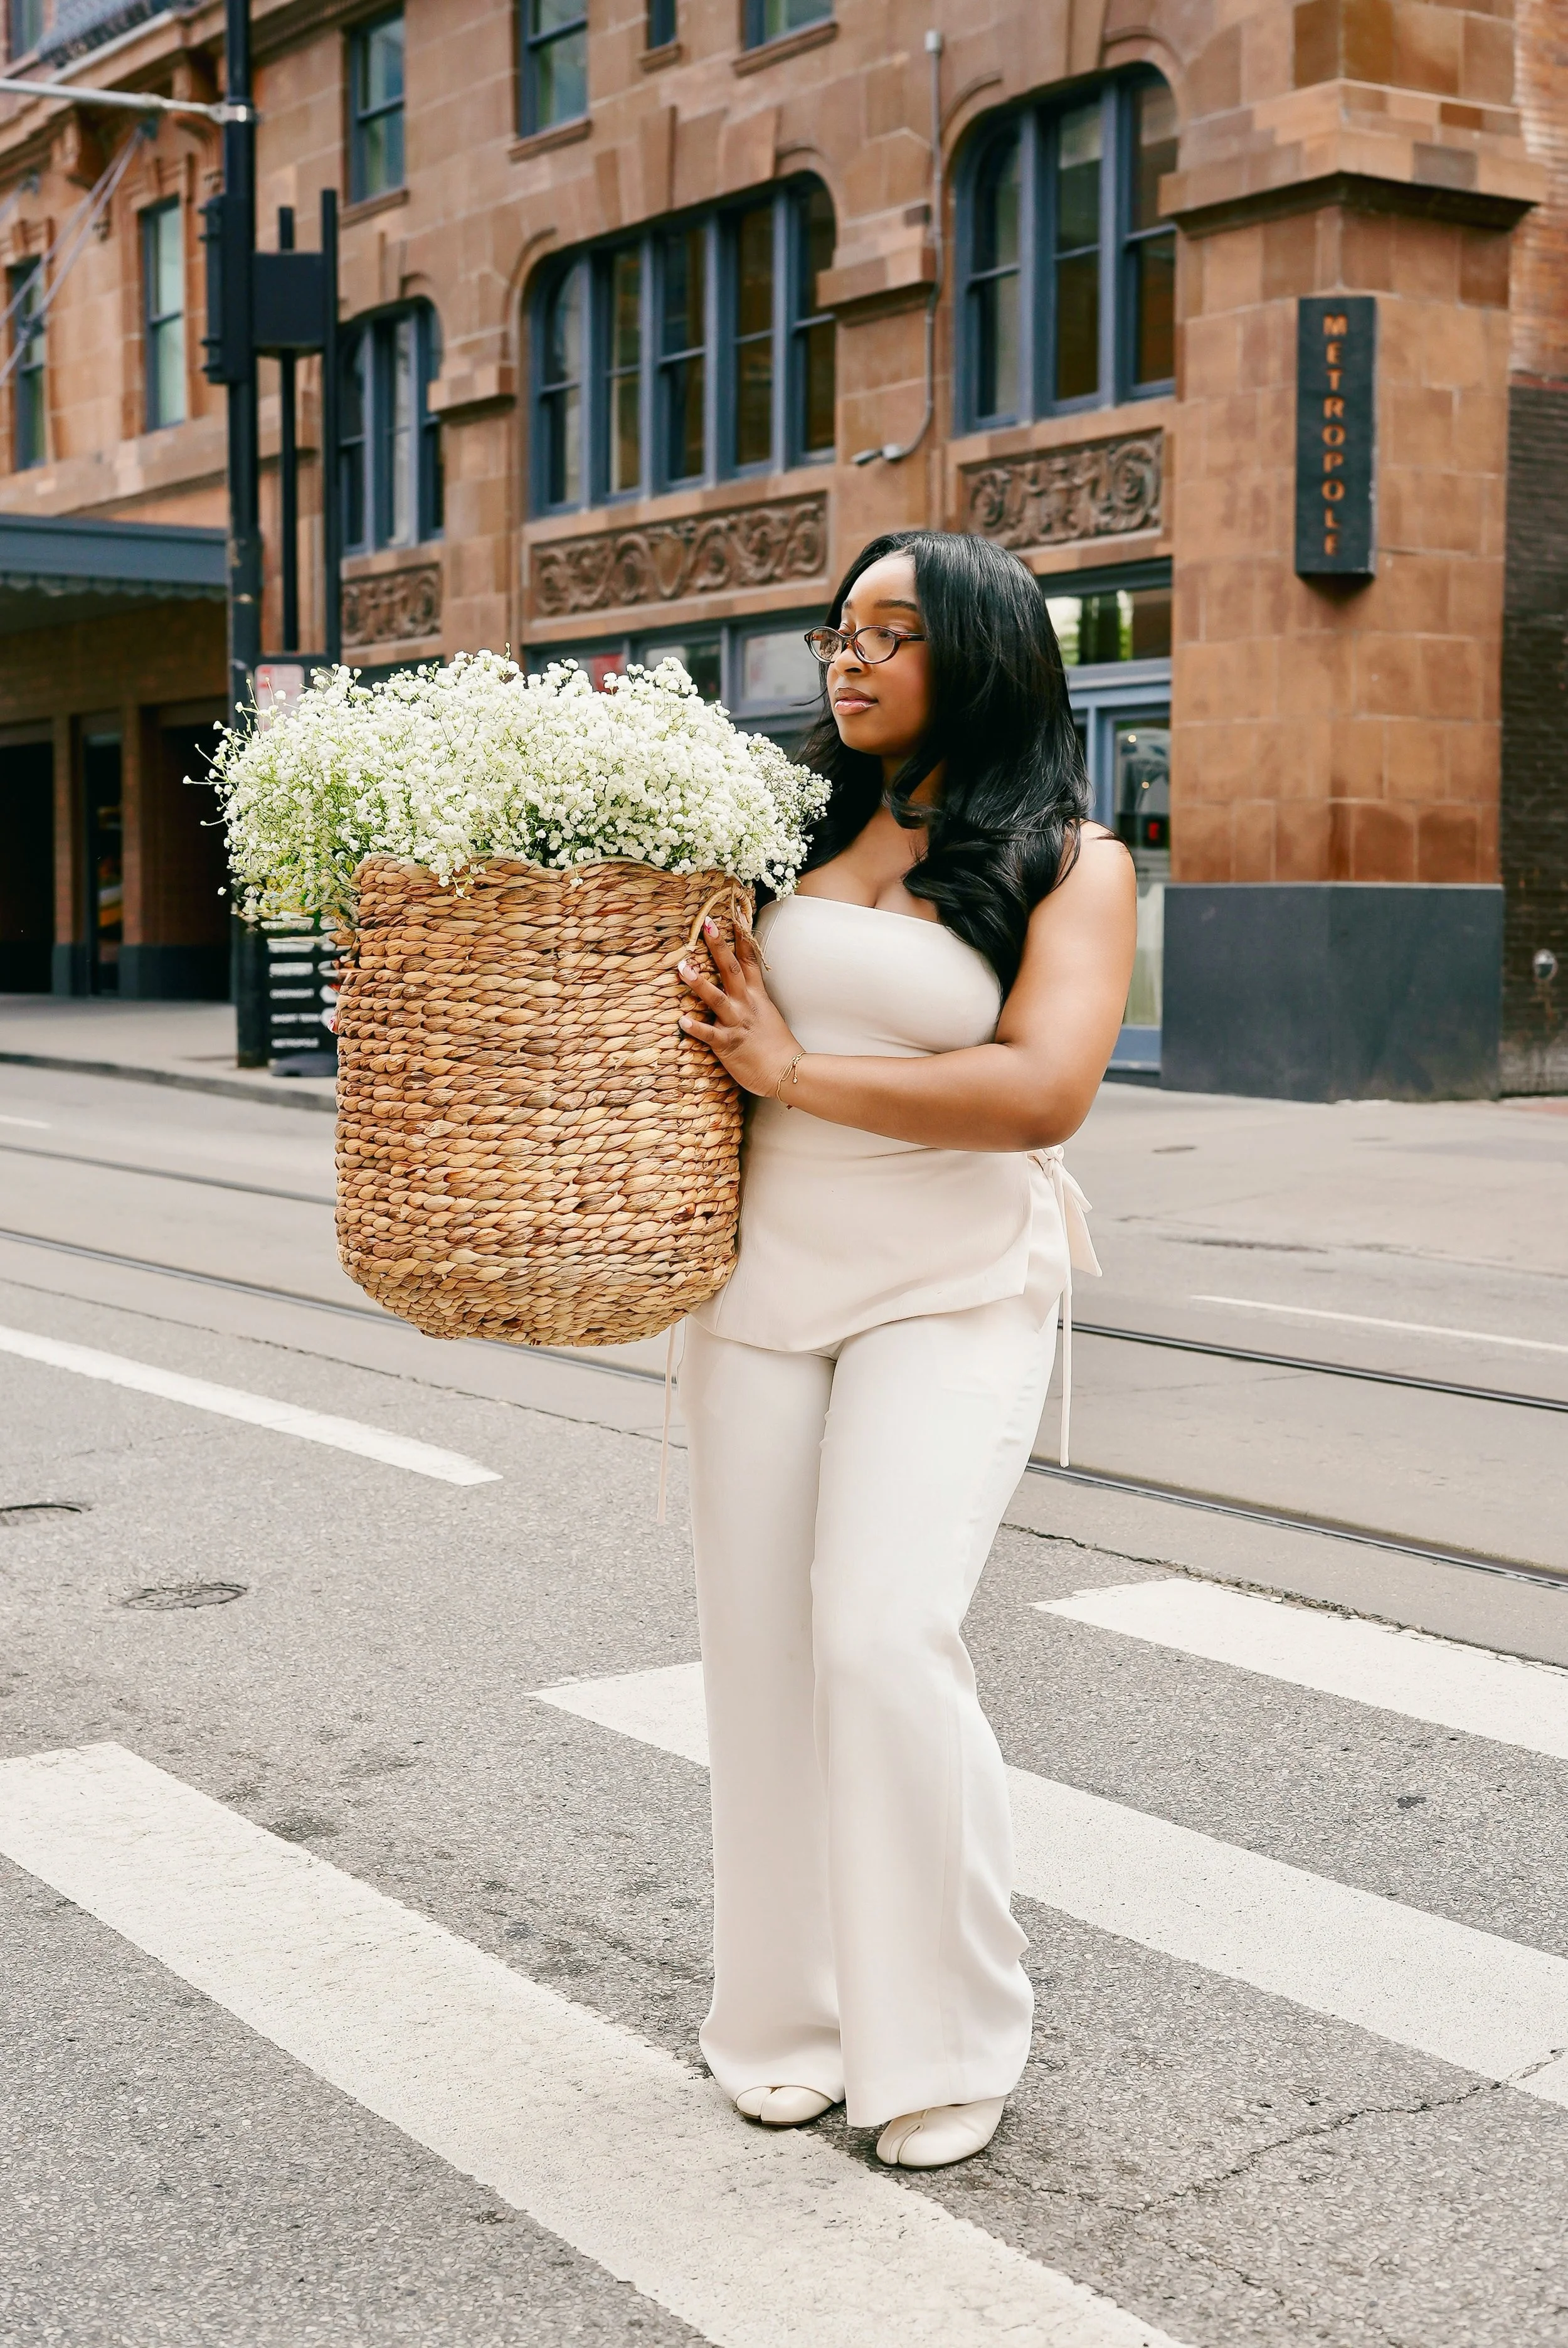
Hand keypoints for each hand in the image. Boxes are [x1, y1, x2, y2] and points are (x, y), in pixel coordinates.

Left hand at [678, 918, 802, 1097]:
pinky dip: (696, 1027)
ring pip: (717, 998)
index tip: (734, 915)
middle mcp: (746, 1005)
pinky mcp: (728, 1044)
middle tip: (708, 925)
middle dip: (719, 947)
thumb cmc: (776, 1047)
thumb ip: (751, 1001)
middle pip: (731, 970)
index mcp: (756, 996)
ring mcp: (737, 1023)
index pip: (749, 961)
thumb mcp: (767, 1016)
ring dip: (699, 983)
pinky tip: (681, 1020)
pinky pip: (709, 1034)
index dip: (741, 937)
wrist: (788, 1072)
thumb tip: (740, 990)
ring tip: (682, 968)